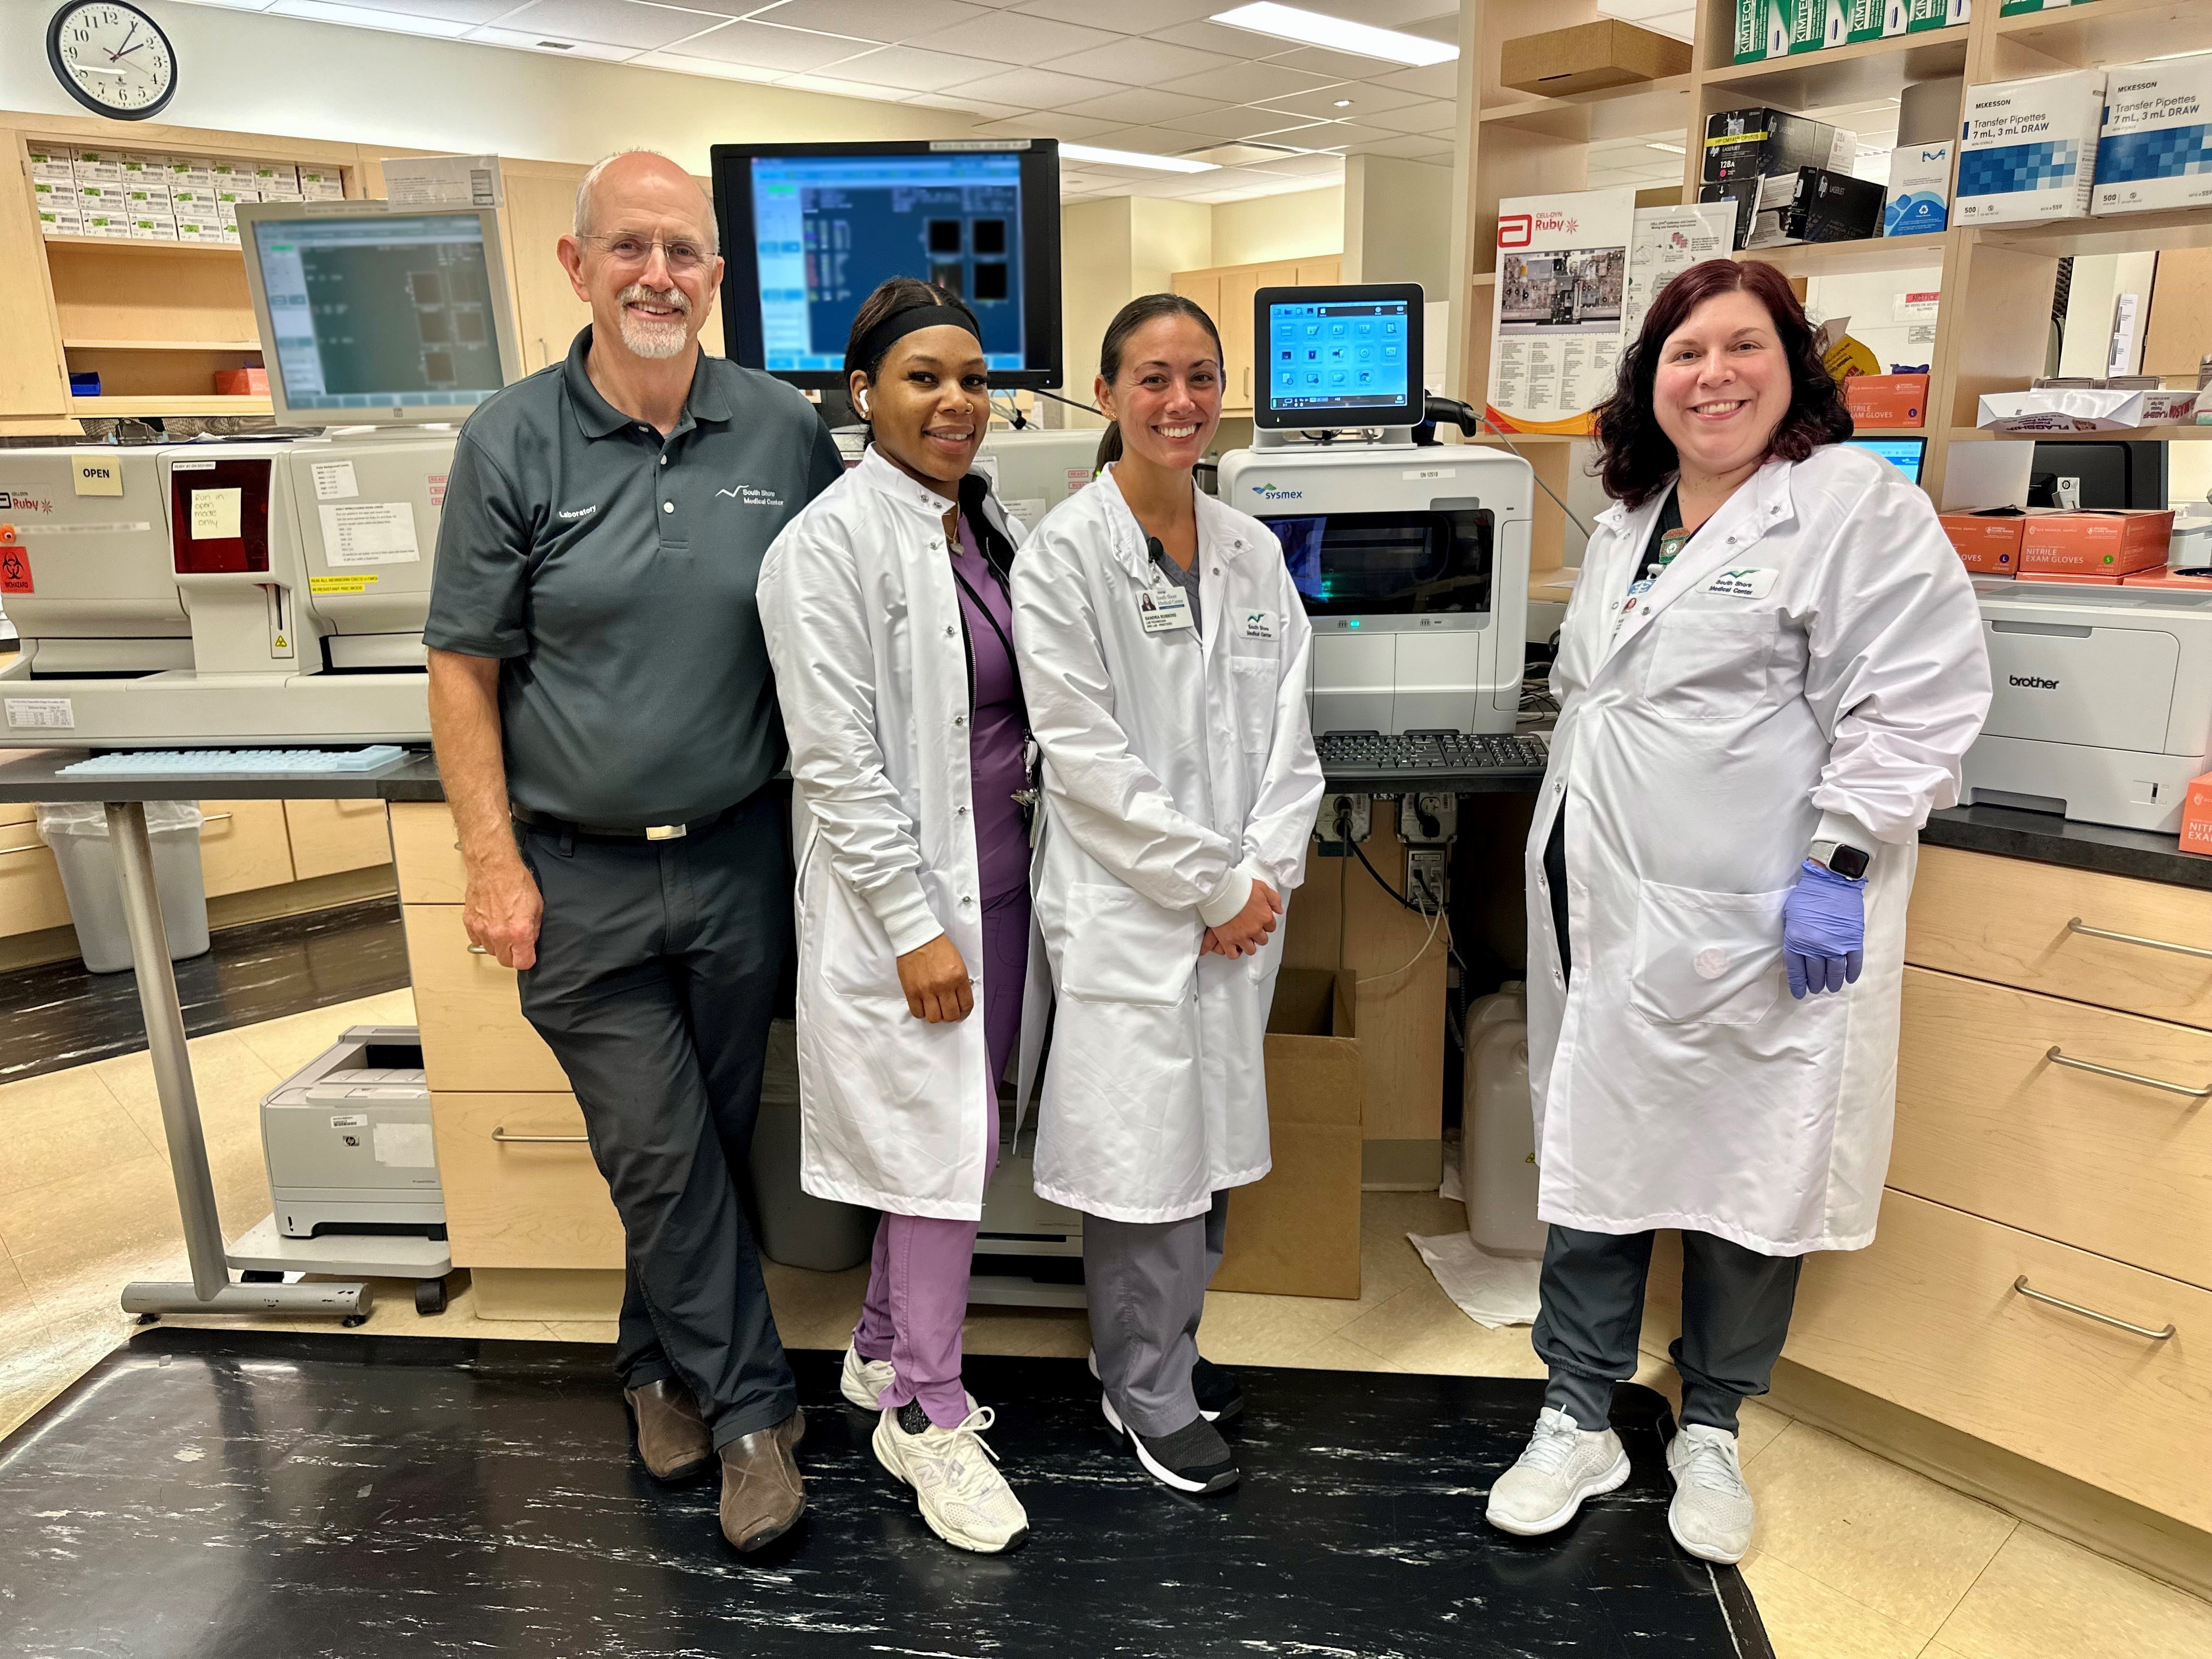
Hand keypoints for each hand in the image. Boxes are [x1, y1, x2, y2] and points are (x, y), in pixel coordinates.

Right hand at [464, 855, 543, 970]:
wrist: (494, 866)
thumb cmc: (515, 880)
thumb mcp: (537, 906)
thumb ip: (534, 929)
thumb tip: (532, 941)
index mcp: (518, 931)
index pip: (522, 963)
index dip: (527, 959)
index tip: (528, 954)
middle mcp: (499, 934)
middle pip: (505, 961)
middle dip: (513, 955)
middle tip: (517, 943)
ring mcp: (482, 929)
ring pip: (490, 951)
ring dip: (498, 945)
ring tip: (503, 929)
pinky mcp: (470, 922)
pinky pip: (477, 939)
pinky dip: (484, 936)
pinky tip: (491, 925)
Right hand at [897, 933, 973, 1022]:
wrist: (918, 937)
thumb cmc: (938, 947)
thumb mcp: (958, 962)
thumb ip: (960, 982)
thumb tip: (960, 1000)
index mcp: (958, 977)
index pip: (966, 1005)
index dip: (964, 1013)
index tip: (961, 1013)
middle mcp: (943, 986)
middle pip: (951, 1015)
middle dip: (952, 1017)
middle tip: (948, 1012)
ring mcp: (926, 990)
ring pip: (934, 1018)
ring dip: (937, 1016)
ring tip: (936, 1009)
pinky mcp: (911, 991)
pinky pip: (917, 1013)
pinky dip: (922, 1013)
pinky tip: (924, 1006)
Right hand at [1206, 880, 1281, 957]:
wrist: (1220, 891)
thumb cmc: (1239, 887)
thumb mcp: (1262, 887)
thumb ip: (1274, 899)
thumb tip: (1279, 910)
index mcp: (1264, 917)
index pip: (1271, 927)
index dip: (1265, 924)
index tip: (1259, 921)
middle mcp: (1255, 929)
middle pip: (1262, 940)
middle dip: (1257, 935)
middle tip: (1250, 929)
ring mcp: (1241, 936)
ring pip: (1250, 949)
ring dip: (1248, 945)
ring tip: (1242, 939)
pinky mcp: (1227, 940)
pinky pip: (1233, 954)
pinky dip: (1234, 952)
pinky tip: (1233, 946)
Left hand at [1782, 858, 1864, 997]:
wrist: (1832, 882)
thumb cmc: (1807, 896)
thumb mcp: (1789, 917)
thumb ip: (1792, 937)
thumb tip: (1797, 954)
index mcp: (1797, 942)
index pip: (1796, 971)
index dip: (1798, 985)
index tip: (1799, 993)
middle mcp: (1816, 948)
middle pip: (1816, 974)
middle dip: (1815, 984)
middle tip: (1815, 988)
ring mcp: (1837, 946)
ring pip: (1835, 973)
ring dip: (1833, 982)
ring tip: (1831, 987)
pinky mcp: (1853, 941)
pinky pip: (1854, 963)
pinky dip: (1851, 973)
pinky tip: (1848, 979)